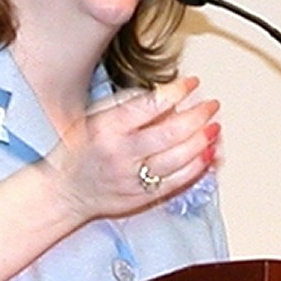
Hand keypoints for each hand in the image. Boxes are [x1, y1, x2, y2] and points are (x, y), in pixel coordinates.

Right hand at [46, 76, 220, 221]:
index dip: (176, 91)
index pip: (150, 105)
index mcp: (108, 127)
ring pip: (179, 157)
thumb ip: (127, 103)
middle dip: (198, 115)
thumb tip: (163, 95)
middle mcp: (122, 153)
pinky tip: (208, 153)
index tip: (191, 83)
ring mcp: (134, 177)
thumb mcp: (94, 116)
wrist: (66, 191)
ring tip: (215, 127)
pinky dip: (198, 166)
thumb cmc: (80, 151)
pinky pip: (179, 181)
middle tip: (211, 105)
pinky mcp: (143, 196)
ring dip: (203, 140)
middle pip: (171, 132)